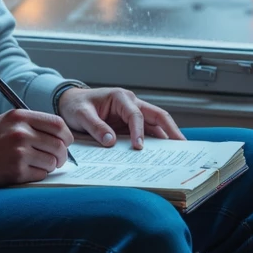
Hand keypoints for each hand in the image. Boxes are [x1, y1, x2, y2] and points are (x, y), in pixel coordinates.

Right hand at [0, 109, 74, 187]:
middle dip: (62, 155)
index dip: (66, 135)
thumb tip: (59, 134)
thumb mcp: (6, 121)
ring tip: (37, 165)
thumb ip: (30, 123)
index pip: (57, 124)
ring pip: (52, 161)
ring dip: (49, 166)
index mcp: (20, 116)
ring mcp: (19, 152)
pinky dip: (38, 175)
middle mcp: (21, 132)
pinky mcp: (16, 171)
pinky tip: (25, 171)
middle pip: (59, 144)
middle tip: (57, 159)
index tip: (65, 142)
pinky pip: (41, 174)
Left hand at [55, 86, 184, 149]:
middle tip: (182, 145)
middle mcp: (132, 103)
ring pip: (156, 124)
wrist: (71, 103)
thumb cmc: (76, 106)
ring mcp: (133, 113)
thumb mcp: (81, 115)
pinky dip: (155, 142)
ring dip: (166, 137)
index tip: (139, 147)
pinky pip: (148, 132)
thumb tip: (110, 142)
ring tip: (177, 153)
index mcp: (121, 98)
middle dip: (171, 129)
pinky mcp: (131, 124)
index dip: (139, 131)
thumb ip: (96, 127)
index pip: (136, 115)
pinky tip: (160, 154)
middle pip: (157, 115)